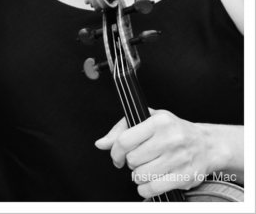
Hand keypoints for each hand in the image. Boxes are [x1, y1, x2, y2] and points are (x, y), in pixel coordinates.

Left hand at [94, 109, 215, 198]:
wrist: (207, 144)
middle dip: (130, 163)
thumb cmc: (174, 130)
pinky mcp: (185, 176)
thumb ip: (121, 130)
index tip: (117, 157)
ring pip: (141, 176)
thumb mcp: (148, 120)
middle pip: (132, 160)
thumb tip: (101, 143)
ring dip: (138, 176)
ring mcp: (179, 159)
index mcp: (159, 122)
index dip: (115, 152)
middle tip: (139, 160)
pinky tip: (150, 182)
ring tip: (146, 169)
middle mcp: (170, 139)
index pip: (124, 140)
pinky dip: (146, 189)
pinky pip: (154, 189)